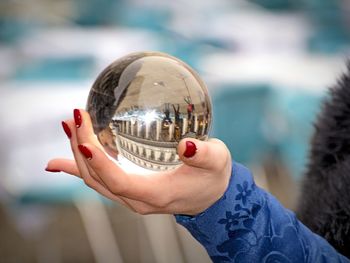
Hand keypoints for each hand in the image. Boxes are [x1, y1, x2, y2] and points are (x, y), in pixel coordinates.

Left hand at [46, 109, 231, 214]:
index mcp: (156, 194)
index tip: (83, 139)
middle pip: (99, 179)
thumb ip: (202, 155)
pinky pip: (100, 179)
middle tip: (76, 117)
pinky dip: (80, 167)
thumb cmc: (213, 176)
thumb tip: (185, 145)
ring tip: (68, 126)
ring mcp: (131, 196)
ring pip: (95, 179)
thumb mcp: (216, 161)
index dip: (99, 164)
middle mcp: (137, 200)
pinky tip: (60, 160)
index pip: (119, 182)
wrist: (210, 196)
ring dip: (77, 154)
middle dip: (81, 149)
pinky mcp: (130, 188)